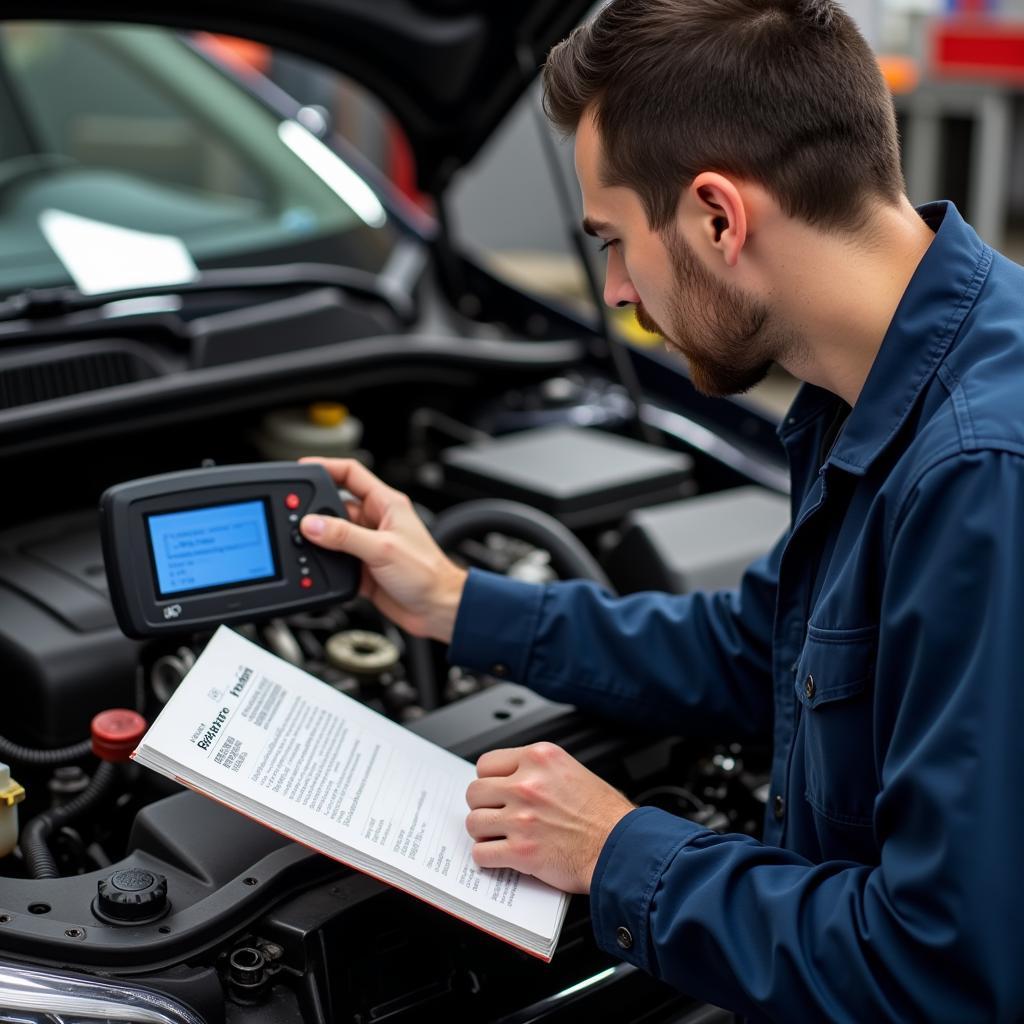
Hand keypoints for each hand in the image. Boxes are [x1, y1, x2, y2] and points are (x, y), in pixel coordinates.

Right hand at [298, 457, 467, 642]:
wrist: (437, 609)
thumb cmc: (427, 573)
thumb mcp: (383, 549)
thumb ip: (345, 536)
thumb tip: (312, 524)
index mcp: (386, 504)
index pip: (351, 474)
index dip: (326, 466)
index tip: (302, 468)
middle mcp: (375, 521)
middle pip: (335, 505)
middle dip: (315, 510)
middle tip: (295, 517)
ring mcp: (367, 545)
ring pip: (332, 535)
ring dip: (318, 540)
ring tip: (303, 544)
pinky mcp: (361, 568)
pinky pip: (334, 560)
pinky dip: (323, 564)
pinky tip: (317, 567)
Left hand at [465, 742, 634, 893]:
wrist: (623, 847)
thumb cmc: (606, 815)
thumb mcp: (572, 772)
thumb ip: (538, 771)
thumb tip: (509, 779)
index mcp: (540, 759)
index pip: (486, 764)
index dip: (488, 780)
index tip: (493, 790)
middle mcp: (528, 785)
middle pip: (475, 792)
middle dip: (483, 806)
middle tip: (495, 815)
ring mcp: (522, 818)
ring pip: (474, 822)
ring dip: (484, 832)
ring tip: (499, 836)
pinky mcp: (521, 851)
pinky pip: (482, 853)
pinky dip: (488, 857)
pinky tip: (501, 855)